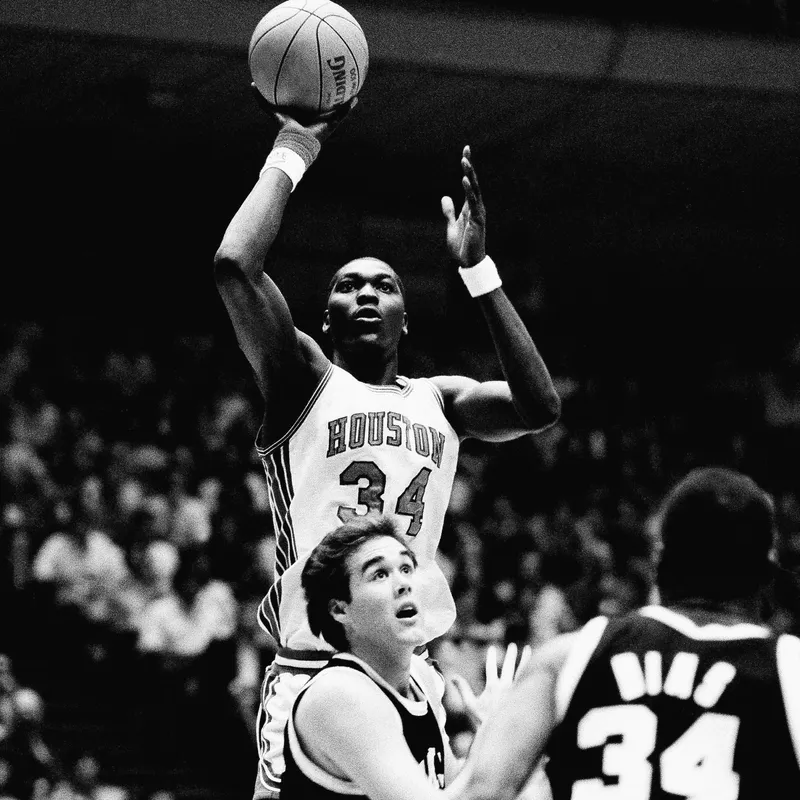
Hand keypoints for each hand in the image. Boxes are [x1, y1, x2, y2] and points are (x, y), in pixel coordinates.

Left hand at [250, 83, 357, 145]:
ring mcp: (326, 120)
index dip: (312, 89)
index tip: (315, 77)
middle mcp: (316, 116)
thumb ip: (263, 100)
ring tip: (352, 87)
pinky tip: (355, 98)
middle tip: (337, 78)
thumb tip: (252, 85)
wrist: (297, 143)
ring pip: (337, 108)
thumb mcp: (274, 111)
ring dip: (344, 100)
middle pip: (325, 102)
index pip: (309, 98)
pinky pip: (342, 114)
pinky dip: (348, 107)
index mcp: (305, 112)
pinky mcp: (332, 124)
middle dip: (331, 92)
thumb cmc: (286, 130)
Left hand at [441, 145, 486, 267]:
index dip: (467, 168)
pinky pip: (473, 202)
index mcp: (470, 207)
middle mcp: (476, 207)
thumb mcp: (451, 226)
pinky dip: (469, 190)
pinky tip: (465, 179)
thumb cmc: (462, 246)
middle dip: (469, 166)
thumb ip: (449, 212)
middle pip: (473, 182)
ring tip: (464, 160)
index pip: (469, 183)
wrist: (468, 263)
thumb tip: (445, 197)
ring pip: (474, 189)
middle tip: (466, 149)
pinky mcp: (477, 220)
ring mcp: (478, 213)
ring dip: (469, 174)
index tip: (465, 152)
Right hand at [450, 642, 531, 730]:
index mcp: (492, 687)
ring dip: (525, 660)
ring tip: (528, 649)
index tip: (492, 648)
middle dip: (510, 655)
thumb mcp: (469, 705)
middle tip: (513, 645)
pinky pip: (529, 683)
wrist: (498, 735)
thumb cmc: (481, 721)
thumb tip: (452, 677)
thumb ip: (462, 689)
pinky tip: (537, 668)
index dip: (491, 657)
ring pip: (522, 671)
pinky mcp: (523, 698)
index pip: (491, 667)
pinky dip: (532, 674)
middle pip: (508, 666)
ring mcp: (516, 692)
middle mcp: (505, 687)